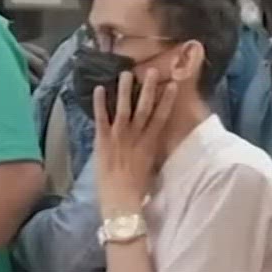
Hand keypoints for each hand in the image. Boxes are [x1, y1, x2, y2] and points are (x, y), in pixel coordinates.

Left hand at [92, 72, 178, 214]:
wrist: (121, 201)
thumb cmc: (138, 189)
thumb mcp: (151, 168)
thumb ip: (152, 152)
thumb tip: (156, 144)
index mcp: (150, 144)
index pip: (161, 117)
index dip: (167, 100)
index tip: (173, 84)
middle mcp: (136, 137)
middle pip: (144, 108)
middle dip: (148, 88)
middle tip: (152, 70)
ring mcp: (119, 137)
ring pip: (124, 109)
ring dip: (125, 90)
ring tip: (126, 73)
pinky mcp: (102, 141)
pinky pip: (101, 118)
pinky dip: (100, 104)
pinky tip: (99, 88)